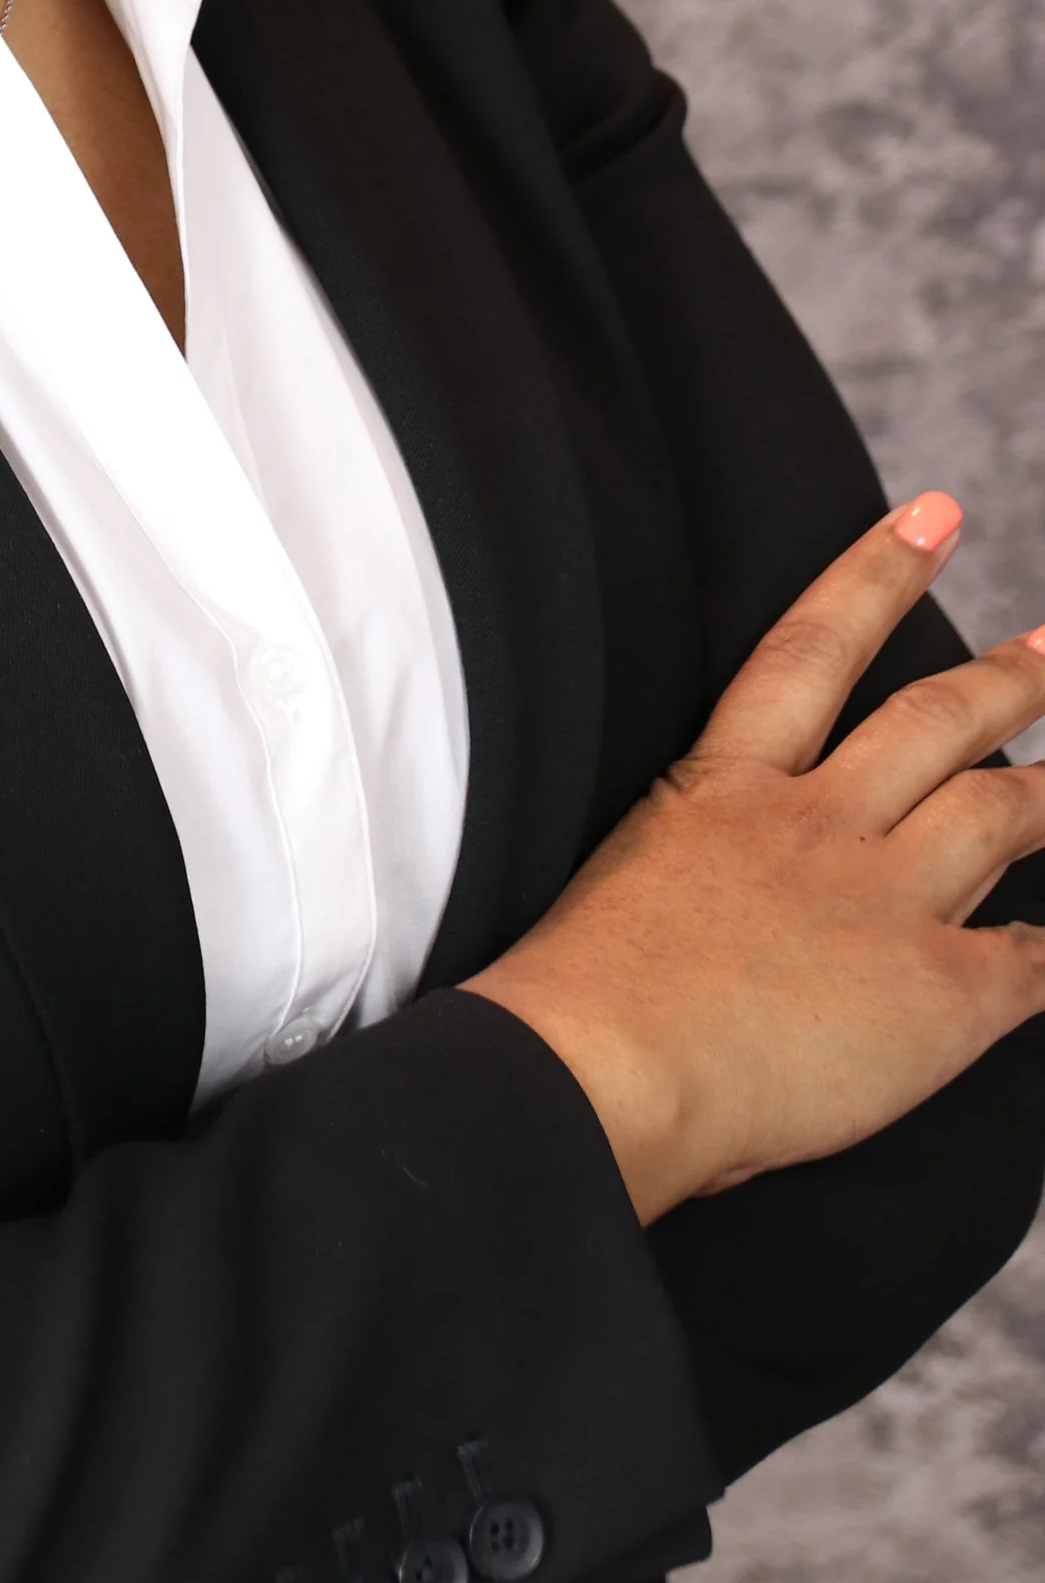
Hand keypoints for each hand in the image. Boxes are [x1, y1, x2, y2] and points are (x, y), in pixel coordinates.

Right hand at [468, 491, 1044, 1223]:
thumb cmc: (582, 993)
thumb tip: (733, 892)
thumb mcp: (631, 878)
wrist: (605, 1065)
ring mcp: (883, 900)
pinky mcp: (935, 993)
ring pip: (997, 817)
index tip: (932, 516)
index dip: (877, 575)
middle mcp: (815, 823)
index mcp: (726, 785)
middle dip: (1003, 682)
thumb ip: (699, 862)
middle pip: (931, 725)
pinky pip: (1027, 962)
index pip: (813, 650)